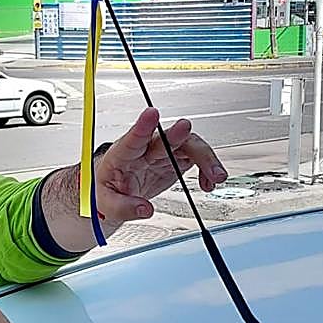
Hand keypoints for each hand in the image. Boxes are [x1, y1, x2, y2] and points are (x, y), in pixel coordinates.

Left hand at [95, 107, 226, 222]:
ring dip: (205, 157)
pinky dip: (206, 169)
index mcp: (123, 155)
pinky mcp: (176, 159)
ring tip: (216, 176)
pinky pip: (196, 158)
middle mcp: (145, 148)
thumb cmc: (107, 189)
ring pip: (187, 144)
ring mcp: (162, 152)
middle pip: (165, 138)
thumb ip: (123, 207)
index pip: (132, 137)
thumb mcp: (106, 203)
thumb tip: (145, 209)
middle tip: (186, 129)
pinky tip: (208, 183)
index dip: (142, 125)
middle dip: (178, 134)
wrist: (116, 190)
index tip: (151, 113)